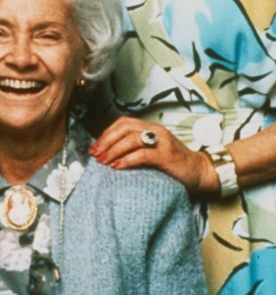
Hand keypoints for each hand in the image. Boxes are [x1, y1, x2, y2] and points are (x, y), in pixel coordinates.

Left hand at [91, 117, 218, 194]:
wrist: (200, 172)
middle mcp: (156, 131)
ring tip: (103, 161)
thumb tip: (109, 153)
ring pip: (131, 140)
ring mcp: (162, 142)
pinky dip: (127, 160)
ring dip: (113, 150)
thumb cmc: (174, 163)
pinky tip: (117, 167)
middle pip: (124, 128)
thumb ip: (136, 147)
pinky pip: (142, 154)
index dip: (106, 133)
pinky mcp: (167, 156)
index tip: (94, 147)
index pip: (123, 123)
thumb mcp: (153, 150)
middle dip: (106, 141)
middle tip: (95, 154)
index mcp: (151, 127)